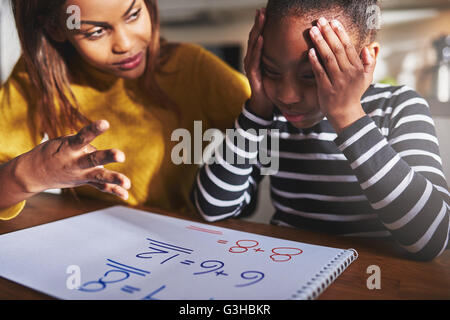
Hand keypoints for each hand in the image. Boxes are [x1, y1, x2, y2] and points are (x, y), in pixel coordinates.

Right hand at [16, 120, 130, 199]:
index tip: (105, 123)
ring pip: (99, 176)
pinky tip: (126, 195)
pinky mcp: (85, 181)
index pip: (82, 136)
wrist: (34, 174)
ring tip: (128, 183)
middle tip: (121, 155)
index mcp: (69, 148)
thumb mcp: (65, 143)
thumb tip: (104, 156)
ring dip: (114, 178)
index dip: (93, 130)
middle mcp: (76, 162)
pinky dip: (113, 190)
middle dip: (107, 156)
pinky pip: (100, 187)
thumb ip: (85, 145)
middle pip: (93, 159)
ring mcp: (81, 174)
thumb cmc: (53, 152)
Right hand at [244, 8, 273, 119]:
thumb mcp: (278, 70)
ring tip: (261, 18)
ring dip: (257, 31)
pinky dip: (257, 48)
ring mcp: (251, 66)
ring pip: (253, 44)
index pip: (260, 36)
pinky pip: (254, 59)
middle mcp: (252, 59)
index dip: (263, 24)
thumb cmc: (272, 88)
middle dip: (259, 23)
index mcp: (259, 57)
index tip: (267, 11)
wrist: (264, 105)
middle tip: (262, 10)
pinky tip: (261, 39)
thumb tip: (298, 48)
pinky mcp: (252, 74)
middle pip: (255, 36)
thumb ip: (282, 59)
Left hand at [308, 18, 375, 132]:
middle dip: (328, 33)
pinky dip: (315, 62)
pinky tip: (310, 51)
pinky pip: (320, 73)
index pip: (348, 47)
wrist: (345, 113)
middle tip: (320, 21)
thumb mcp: (367, 78)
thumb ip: (369, 62)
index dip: (340, 33)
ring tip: (312, 31)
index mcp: (357, 68)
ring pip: (328, 58)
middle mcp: (348, 73)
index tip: (333, 22)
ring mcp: (337, 81)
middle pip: (337, 49)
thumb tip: (369, 47)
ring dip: (320, 43)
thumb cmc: (354, 93)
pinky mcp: (326, 89)